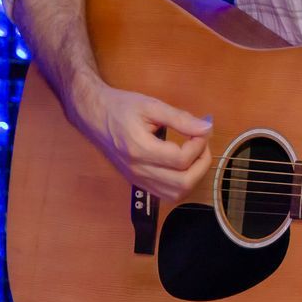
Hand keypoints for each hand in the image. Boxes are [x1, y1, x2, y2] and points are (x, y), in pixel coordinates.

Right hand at [71, 76, 213, 201]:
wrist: (94, 116)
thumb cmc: (121, 107)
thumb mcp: (151, 105)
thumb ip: (180, 118)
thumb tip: (207, 128)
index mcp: (139, 149)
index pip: (181, 159)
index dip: (199, 145)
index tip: (200, 130)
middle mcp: (138, 170)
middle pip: (183, 183)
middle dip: (201, 164)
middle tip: (201, 143)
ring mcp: (137, 180)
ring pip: (176, 194)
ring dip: (194, 177)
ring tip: (194, 155)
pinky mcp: (138, 183)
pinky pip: (166, 195)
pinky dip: (182, 184)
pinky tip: (183, 165)